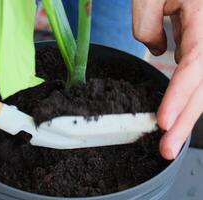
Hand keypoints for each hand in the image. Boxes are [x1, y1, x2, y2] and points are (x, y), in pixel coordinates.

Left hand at [133, 0, 202, 159]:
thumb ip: (148, 26)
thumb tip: (159, 52)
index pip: (195, 65)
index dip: (180, 96)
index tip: (163, 121)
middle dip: (186, 119)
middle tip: (167, 148)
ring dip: (188, 113)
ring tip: (171, 139)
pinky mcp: (202, 45)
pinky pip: (199, 75)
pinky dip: (188, 96)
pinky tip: (177, 114)